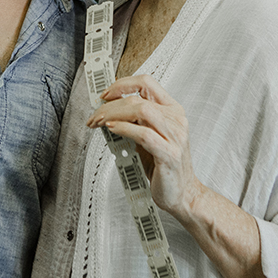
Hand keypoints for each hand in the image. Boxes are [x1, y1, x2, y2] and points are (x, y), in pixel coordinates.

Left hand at [87, 74, 205, 221]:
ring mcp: (175, 137)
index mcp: (173, 111)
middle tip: (95, 115)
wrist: (183, 194)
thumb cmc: (164, 167)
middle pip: (138, 98)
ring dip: (113, 114)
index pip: (147, 83)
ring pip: (140, 111)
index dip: (123, 84)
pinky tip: (112, 129)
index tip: (105, 93)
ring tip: (99, 122)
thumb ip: (135, 122)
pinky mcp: (169, 154)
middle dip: (110, 105)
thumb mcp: (149, 138)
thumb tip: (107, 111)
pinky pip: (143, 134)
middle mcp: (176, 121)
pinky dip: (124, 128)